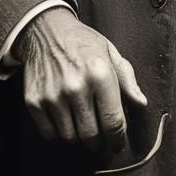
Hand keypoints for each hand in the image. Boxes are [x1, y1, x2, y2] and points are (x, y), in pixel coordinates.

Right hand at [15, 7, 146, 153]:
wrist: (46, 31)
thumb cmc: (82, 43)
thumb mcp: (110, 53)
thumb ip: (128, 80)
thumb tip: (141, 103)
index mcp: (100, 73)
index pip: (113, 121)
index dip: (118, 139)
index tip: (118, 144)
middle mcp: (76, 87)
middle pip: (91, 135)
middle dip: (100, 143)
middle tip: (102, 140)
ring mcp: (53, 96)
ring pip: (70, 138)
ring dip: (79, 138)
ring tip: (84, 127)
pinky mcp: (34, 102)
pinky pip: (49, 134)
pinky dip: (58, 133)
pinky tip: (65, 120)